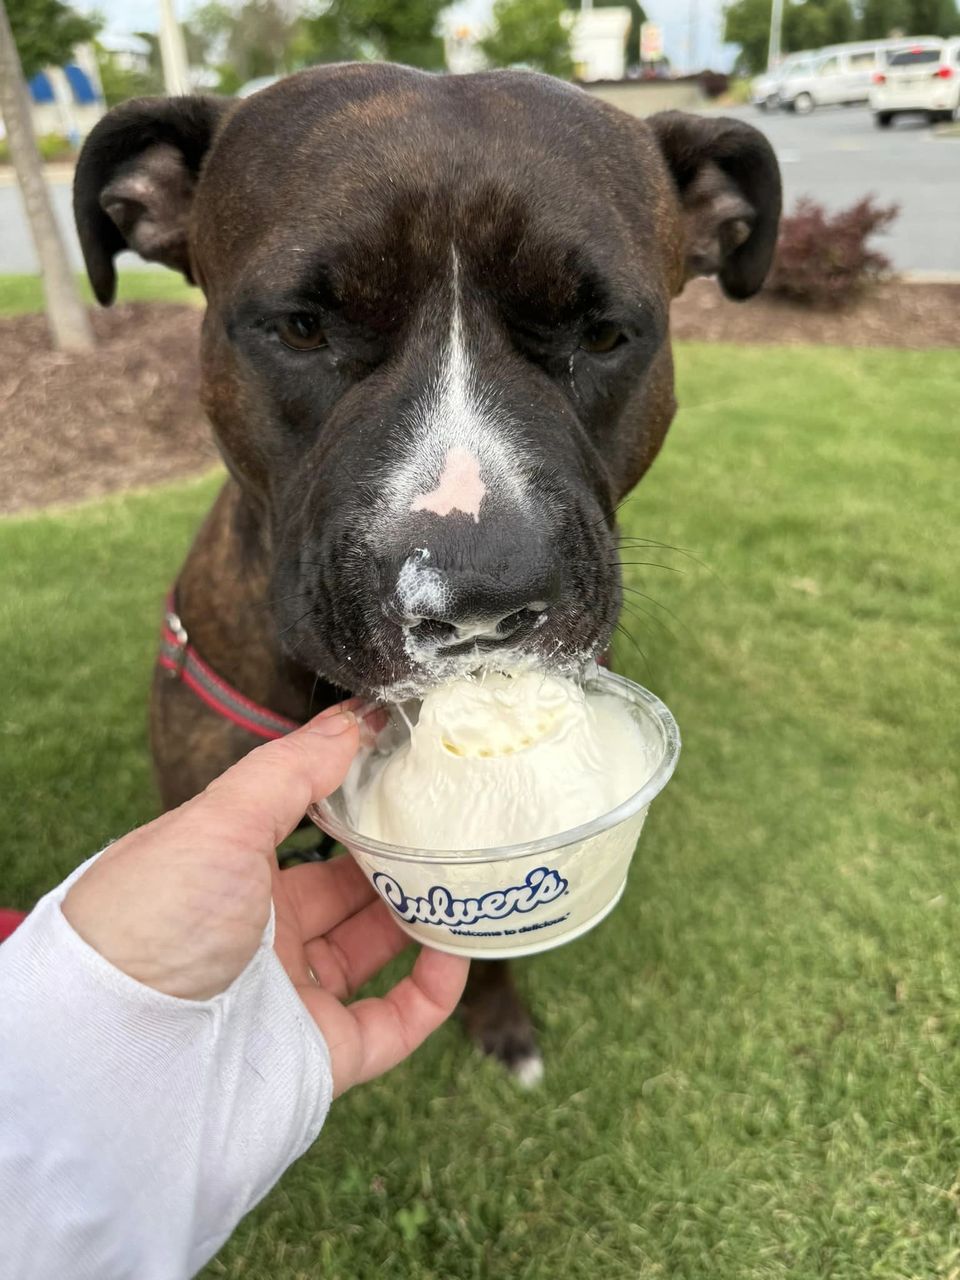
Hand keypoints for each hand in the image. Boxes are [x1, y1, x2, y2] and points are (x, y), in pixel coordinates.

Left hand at [62, 703, 468, 1094]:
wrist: (122, 1051)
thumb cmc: (154, 918)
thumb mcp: (220, 819)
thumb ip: (292, 768)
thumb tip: (354, 720)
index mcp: (230, 873)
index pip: (306, 830)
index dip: (356, 802)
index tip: (410, 769)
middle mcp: (263, 934)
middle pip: (349, 887)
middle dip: (400, 854)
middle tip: (452, 819)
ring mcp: (297, 996)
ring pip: (378, 948)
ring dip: (425, 913)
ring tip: (470, 873)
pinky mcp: (326, 1055)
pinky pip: (397, 1020)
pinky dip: (436, 987)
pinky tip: (459, 945)